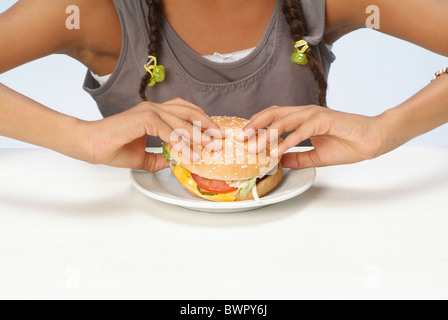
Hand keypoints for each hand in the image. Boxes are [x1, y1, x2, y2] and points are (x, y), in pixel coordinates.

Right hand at [82, 98, 223, 171]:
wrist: (90, 144)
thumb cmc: (112, 147)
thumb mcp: (142, 157)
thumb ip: (159, 158)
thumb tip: (174, 163)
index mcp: (155, 114)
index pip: (185, 111)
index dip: (201, 121)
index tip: (214, 134)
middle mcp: (154, 109)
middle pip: (188, 111)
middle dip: (207, 124)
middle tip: (220, 137)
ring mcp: (148, 112)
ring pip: (181, 120)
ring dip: (198, 134)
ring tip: (211, 146)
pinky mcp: (142, 119)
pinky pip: (167, 130)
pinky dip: (180, 142)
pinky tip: (190, 153)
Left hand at [238, 105, 384, 168]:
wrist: (371, 140)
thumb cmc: (347, 145)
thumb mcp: (315, 156)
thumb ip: (297, 158)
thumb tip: (279, 162)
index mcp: (302, 118)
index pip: (274, 116)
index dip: (257, 123)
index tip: (244, 136)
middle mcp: (305, 113)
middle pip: (273, 113)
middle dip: (255, 125)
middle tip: (241, 138)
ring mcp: (314, 115)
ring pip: (283, 121)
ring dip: (267, 135)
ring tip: (254, 148)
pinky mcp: (324, 121)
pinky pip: (300, 131)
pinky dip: (286, 141)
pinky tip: (276, 152)